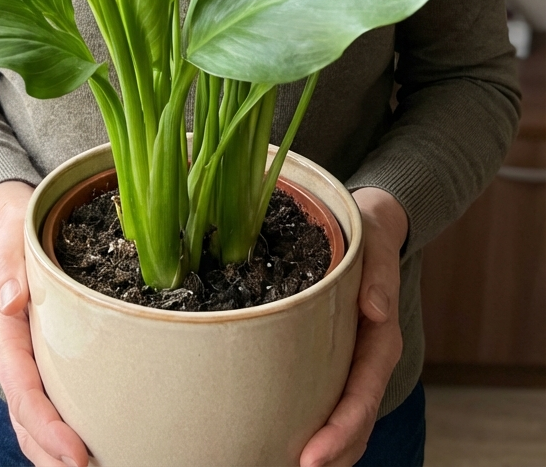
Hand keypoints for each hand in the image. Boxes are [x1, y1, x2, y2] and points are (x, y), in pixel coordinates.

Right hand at [0, 180, 89, 466]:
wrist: (12, 225)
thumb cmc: (16, 234)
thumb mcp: (13, 239)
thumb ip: (10, 268)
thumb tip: (10, 301)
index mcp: (3, 334)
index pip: (23, 389)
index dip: (47, 425)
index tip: (76, 452)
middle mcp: (12, 358)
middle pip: (27, 419)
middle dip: (52, 453)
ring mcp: (26, 364)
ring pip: (33, 422)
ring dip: (54, 453)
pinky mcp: (42, 364)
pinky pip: (46, 407)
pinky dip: (60, 435)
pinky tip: (92, 449)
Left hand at [299, 187, 407, 466]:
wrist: (370, 225)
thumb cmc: (369, 234)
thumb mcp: (375, 243)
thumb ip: (378, 273)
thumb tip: (377, 309)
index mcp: (381, 339)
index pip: (363, 394)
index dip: (341, 429)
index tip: (311, 457)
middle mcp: (369, 360)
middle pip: (356, 421)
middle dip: (331, 452)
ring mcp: (354, 363)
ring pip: (347, 421)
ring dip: (328, 450)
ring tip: (286, 465)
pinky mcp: (336, 359)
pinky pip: (330, 402)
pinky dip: (318, 429)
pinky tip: (286, 442)